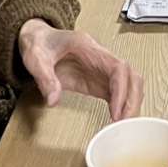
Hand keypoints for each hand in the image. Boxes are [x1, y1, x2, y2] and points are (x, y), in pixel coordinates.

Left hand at [18, 19, 143, 121]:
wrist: (38, 39)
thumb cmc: (40, 44)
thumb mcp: (35, 58)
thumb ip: (45, 78)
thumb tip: (54, 99)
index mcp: (89, 48)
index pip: (117, 67)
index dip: (121, 89)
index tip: (116, 111)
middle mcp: (100, 58)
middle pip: (130, 75)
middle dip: (132, 100)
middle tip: (125, 123)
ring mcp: (101, 70)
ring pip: (129, 84)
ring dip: (131, 104)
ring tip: (124, 126)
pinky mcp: (97, 81)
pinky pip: (118, 93)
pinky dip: (122, 107)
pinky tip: (119, 121)